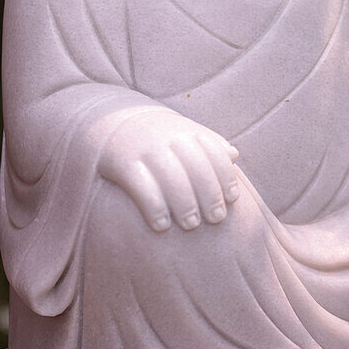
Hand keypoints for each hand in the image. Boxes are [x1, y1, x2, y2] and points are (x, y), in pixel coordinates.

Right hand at [98, 109, 239, 231]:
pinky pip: (141, 186)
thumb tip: (234, 155)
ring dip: (185, 204)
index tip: (232, 199)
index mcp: (190, 132)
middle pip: (197, 168)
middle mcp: (170, 138)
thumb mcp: (186, 132)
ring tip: (192, 225)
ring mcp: (147, 149)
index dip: (226, 177)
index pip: (216, 154)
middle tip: (217, 218)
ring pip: (172, 178)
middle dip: (210, 195)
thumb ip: (211, 144)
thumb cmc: (161, 136)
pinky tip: (162, 225)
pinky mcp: (123, 163)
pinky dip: (154, 208)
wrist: (114, 122)